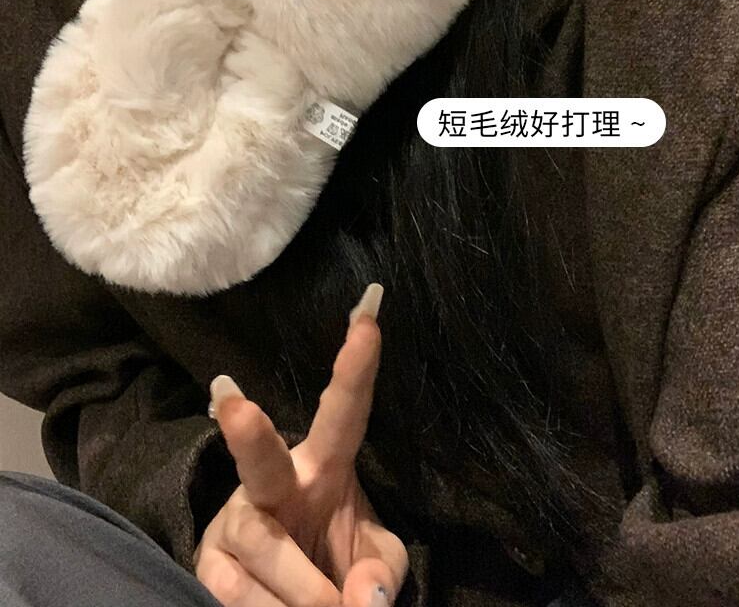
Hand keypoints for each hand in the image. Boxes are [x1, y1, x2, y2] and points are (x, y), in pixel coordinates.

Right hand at [194, 285, 407, 606]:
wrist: (282, 598)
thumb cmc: (337, 558)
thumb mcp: (375, 559)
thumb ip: (382, 572)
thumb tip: (364, 599)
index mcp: (325, 466)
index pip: (345, 412)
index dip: (357, 366)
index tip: (371, 310)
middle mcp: (275, 483)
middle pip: (260, 457)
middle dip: (248, 431)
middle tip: (231, 402)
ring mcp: (235, 520)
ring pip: (263, 547)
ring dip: (303, 587)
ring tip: (329, 606)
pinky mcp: (208, 563)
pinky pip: (237, 592)